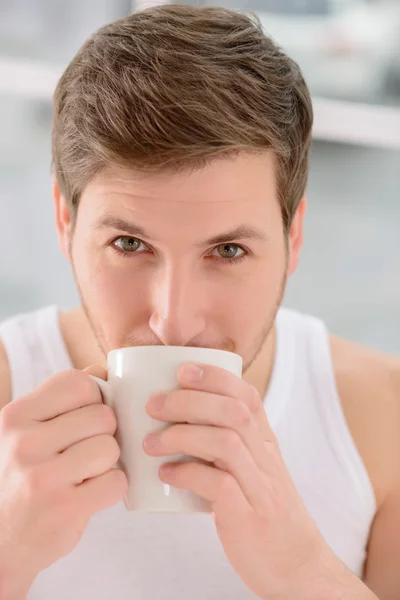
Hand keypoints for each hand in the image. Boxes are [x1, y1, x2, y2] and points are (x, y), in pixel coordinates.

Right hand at [0, 367, 127, 595]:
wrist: (1, 541)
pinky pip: (116, 481)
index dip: (93, 399)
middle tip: (85, 452)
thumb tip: (103, 371)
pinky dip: (112, 488)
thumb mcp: (27, 432)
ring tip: (86, 473)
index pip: (78, 383)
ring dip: (108, 462)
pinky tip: (90, 493)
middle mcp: (25, 442)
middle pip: (102, 416)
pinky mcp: (64, 508)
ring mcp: (43, 477)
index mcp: (17, 415)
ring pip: (110, 448)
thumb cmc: (24, 476)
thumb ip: (62, 400)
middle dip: (104, 434)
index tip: (84, 418)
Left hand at [144, 363, 370, 598]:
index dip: (216, 377)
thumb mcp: (252, 470)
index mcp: (266, 443)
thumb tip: (176, 422)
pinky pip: (220, 485)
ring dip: (183, 434)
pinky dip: (188, 473)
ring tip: (152, 442)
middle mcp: (267, 459)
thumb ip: (225, 446)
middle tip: (153, 404)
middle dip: (189, 400)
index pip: (248, 396)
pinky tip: (166, 474)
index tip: (183, 370)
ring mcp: (261, 488)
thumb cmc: (261, 512)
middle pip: (234, 412)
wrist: (297, 565)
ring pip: (227, 442)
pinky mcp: (250, 517)